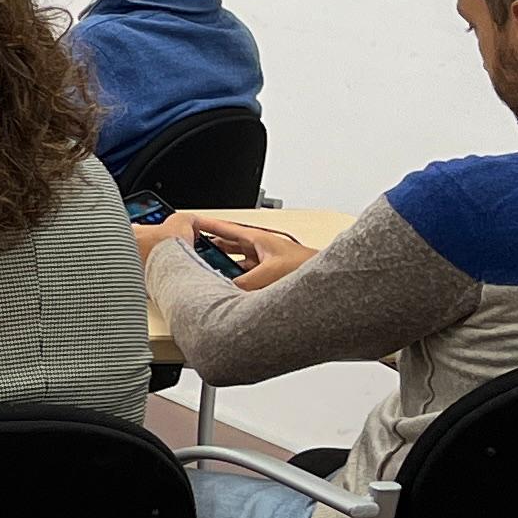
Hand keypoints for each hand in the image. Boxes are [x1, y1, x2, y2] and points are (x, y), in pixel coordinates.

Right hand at [188, 215, 310, 289]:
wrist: (332, 283)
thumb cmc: (307, 266)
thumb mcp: (269, 274)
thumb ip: (244, 284)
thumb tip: (223, 292)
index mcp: (256, 239)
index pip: (223, 228)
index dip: (203, 225)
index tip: (185, 224)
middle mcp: (257, 250)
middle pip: (224, 249)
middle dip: (208, 252)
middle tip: (190, 256)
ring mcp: (262, 264)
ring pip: (233, 266)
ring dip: (223, 272)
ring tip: (207, 278)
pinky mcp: (267, 279)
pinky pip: (244, 280)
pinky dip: (235, 285)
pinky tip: (229, 294)